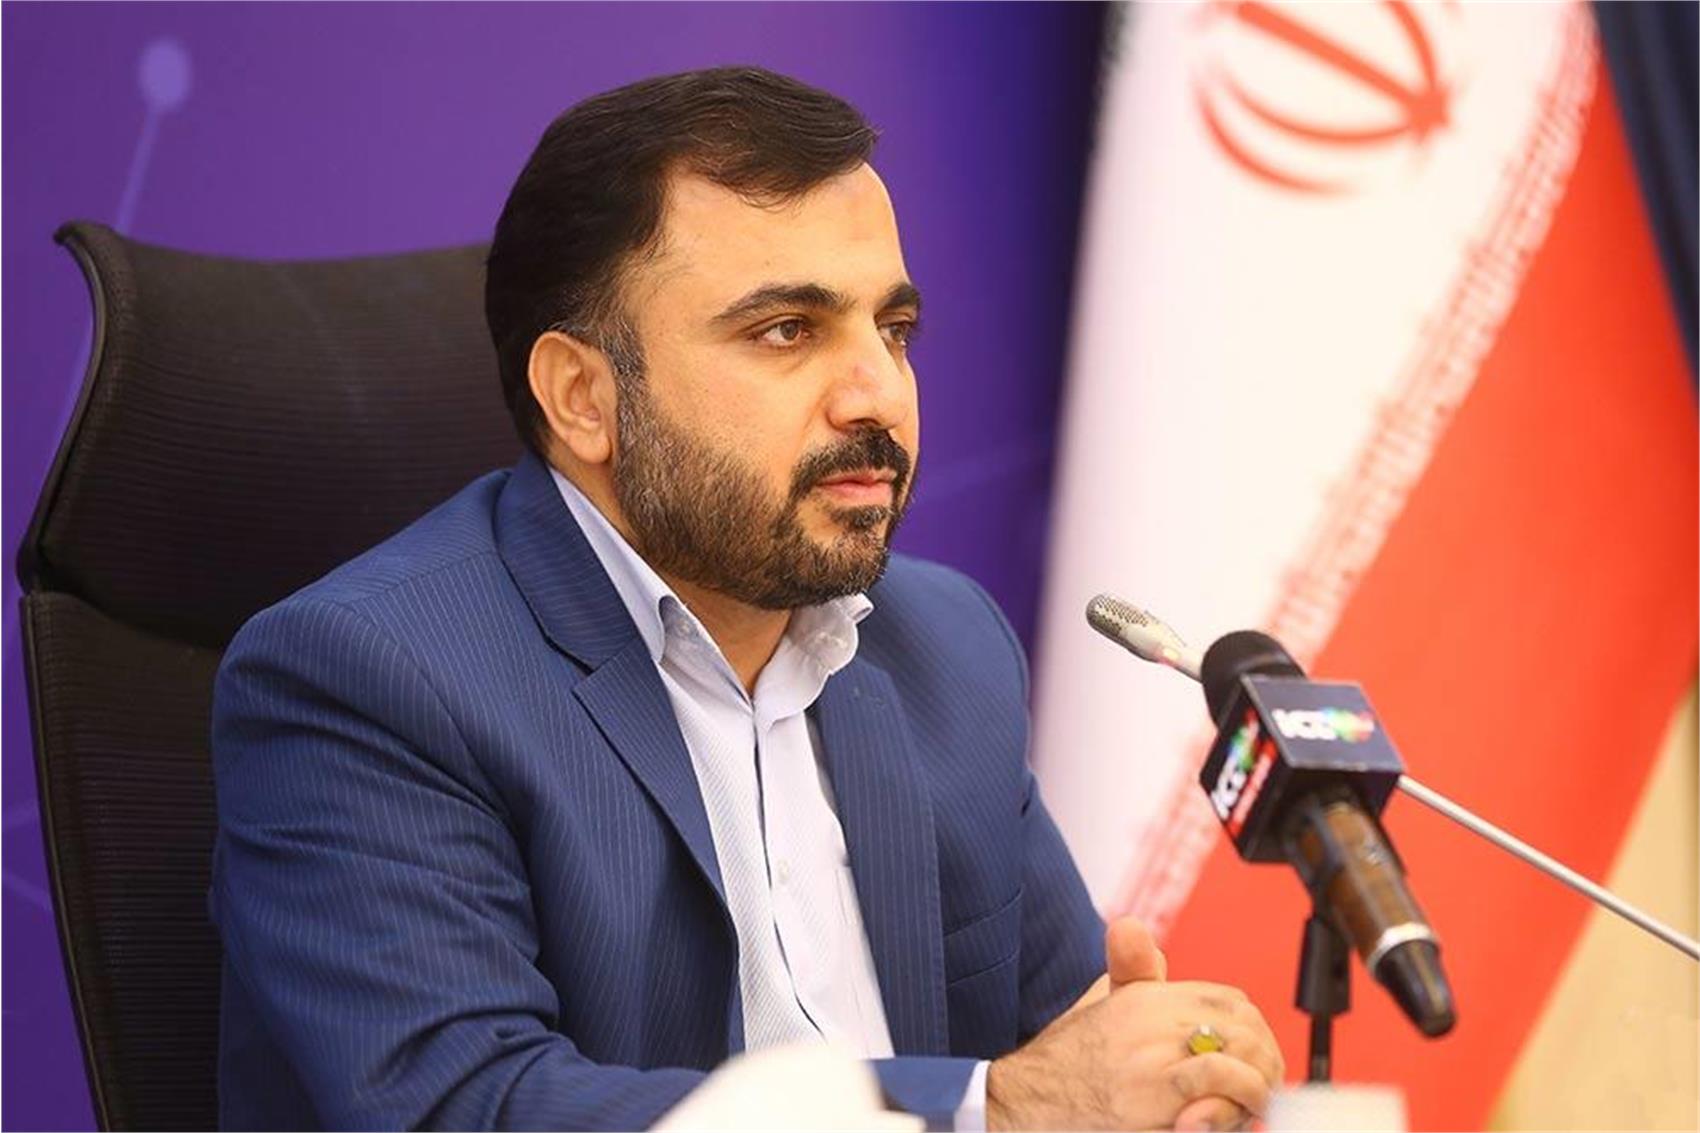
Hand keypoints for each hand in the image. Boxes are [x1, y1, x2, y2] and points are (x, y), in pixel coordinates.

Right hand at [986, 917, 1283, 1131]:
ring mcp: (1151, 1068)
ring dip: (1253, 1091)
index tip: (1255, 1058)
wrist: (1027, 1101)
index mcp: (1145, 999)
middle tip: (1259, 1090)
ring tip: (1247, 1109)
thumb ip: (1130, 972)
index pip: (1230, 1003)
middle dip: (1262, 1063)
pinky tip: (1221, 1120)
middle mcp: (1150, 1026)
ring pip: (1237, 1064)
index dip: (1254, 1032)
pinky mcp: (1151, 1107)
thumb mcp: (1099, 1004)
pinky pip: (1214, 1098)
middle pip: (1242, 1032)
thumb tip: (1134, 929)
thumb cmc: (1068, 1060)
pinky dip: (1230, 1111)